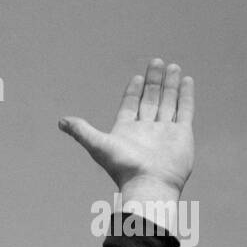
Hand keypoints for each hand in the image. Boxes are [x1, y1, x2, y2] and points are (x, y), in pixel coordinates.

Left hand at [58, 59, 194, 201]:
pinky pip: (184, 110)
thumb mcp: (98, 145)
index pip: (130, 105)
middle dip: (153, 81)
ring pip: (168, 102)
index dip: (133, 91)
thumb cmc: (123, 167)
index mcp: (127, 131)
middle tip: (155, 62)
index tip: (137, 77)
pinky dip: (186, 95)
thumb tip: (60, 121)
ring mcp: (165, 131)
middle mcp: (146, 129)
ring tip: (172, 66)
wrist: (150, 184)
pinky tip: (186, 80)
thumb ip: (81, 131)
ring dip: (170, 84)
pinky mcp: (182, 133)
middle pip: (150, 99)